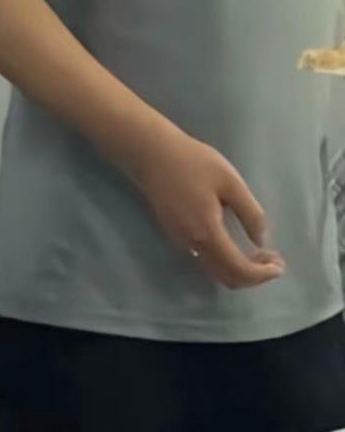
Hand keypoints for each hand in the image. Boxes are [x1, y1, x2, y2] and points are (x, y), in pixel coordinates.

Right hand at [133, 128, 285, 288]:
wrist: (151, 154)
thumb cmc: (193, 162)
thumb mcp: (230, 181)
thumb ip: (250, 213)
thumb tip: (261, 240)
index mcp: (207, 233)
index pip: (238, 269)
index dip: (262, 274)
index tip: (280, 264)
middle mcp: (192, 245)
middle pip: (226, 278)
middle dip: (253, 276)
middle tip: (273, 261)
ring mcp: (180, 241)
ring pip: (214, 271)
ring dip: (238, 269)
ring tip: (259, 253)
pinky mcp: (174, 234)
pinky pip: (204, 259)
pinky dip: (224, 260)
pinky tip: (234, 243)